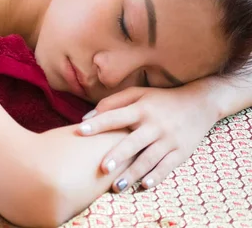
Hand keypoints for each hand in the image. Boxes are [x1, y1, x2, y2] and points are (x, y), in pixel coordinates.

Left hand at [76, 85, 217, 192]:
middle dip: (118, 156)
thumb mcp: (138, 93)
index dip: (97, 124)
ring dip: (133, 174)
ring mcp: (169, 139)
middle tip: (102, 168)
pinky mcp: (181, 152)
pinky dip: (157, 176)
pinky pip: (168, 167)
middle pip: (133, 142)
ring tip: (117, 186)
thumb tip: (86, 117)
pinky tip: (145, 185)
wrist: (199, 103)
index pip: (115, 117)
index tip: (80, 131)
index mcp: (141, 108)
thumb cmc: (160, 100)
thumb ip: (112, 102)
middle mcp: (155, 125)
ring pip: (149, 159)